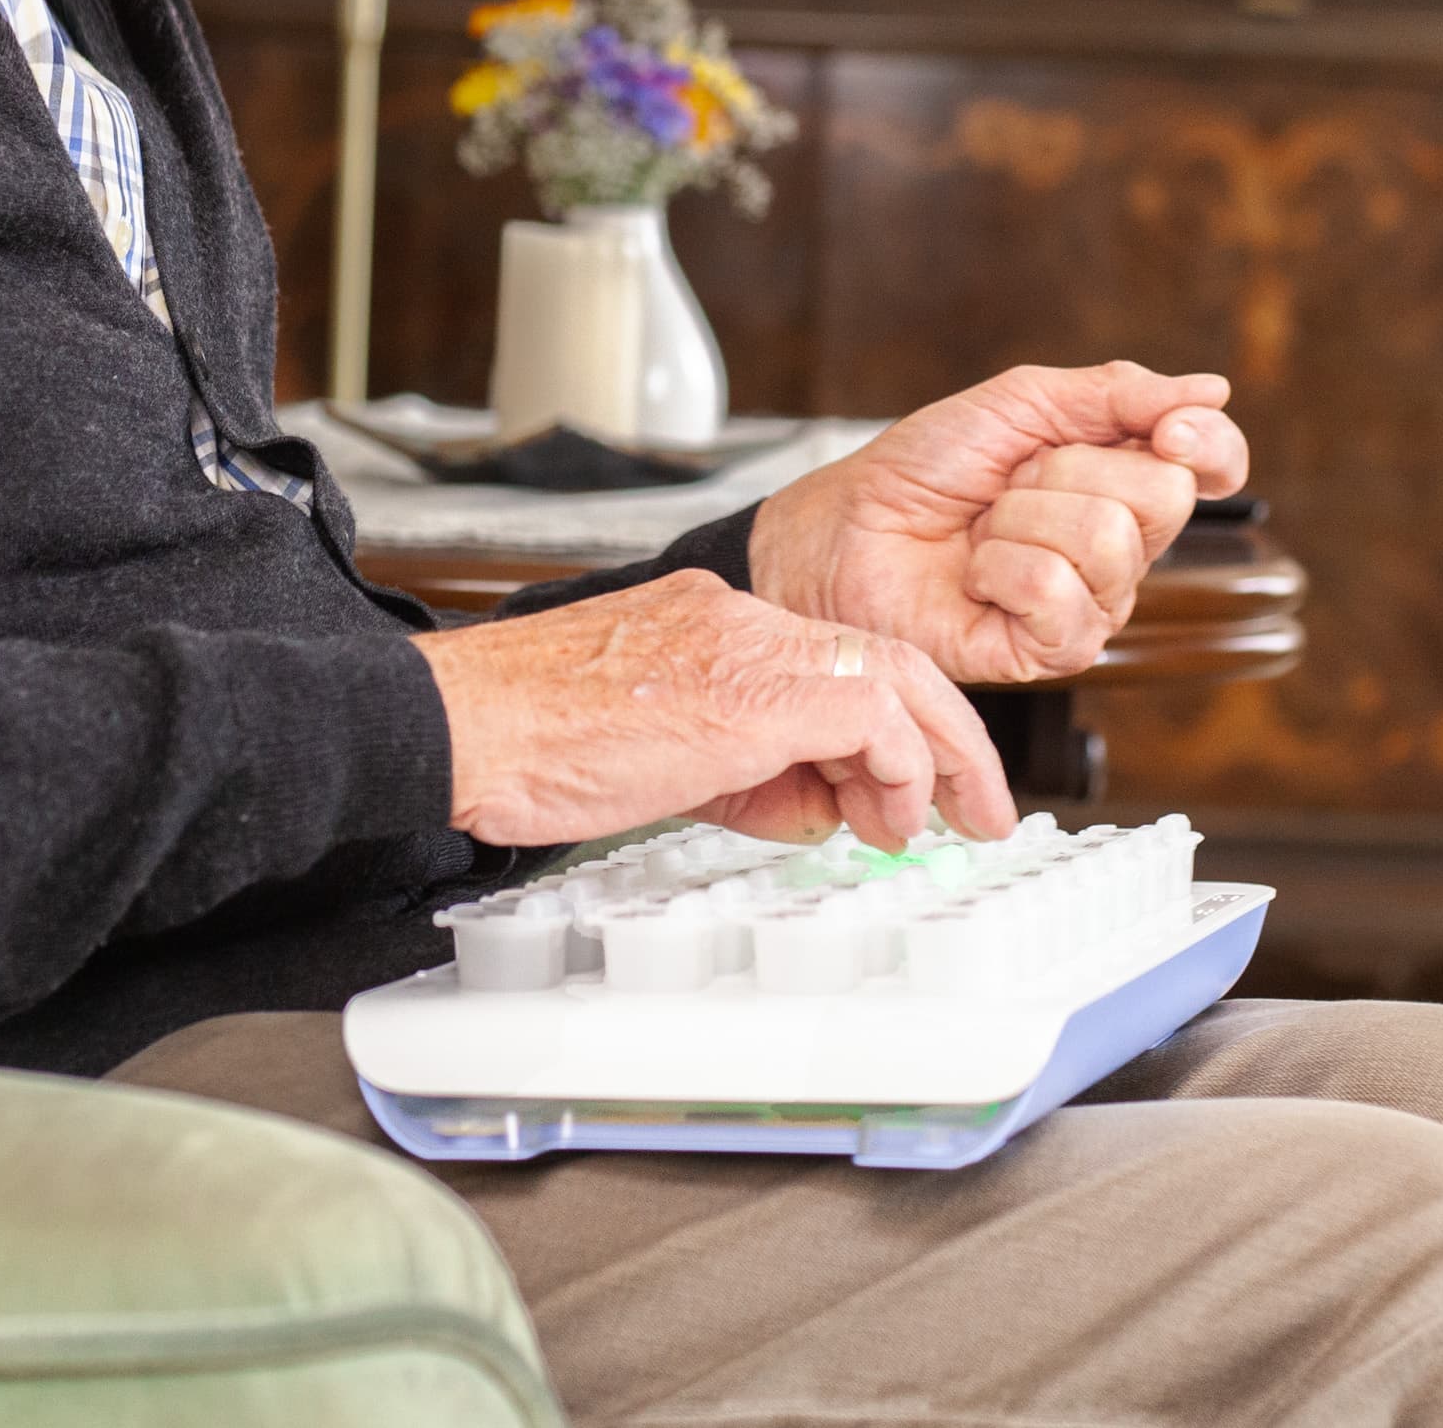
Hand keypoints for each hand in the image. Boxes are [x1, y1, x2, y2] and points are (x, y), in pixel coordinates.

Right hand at [411, 570, 1016, 850]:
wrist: (468, 724)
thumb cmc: (530, 744)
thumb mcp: (659, 756)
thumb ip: (743, 773)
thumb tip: (813, 811)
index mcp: (714, 625)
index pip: (833, 659)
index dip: (890, 722)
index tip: (906, 783)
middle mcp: (740, 621)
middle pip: (885, 658)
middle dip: (944, 737)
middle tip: (974, 804)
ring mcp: (747, 648)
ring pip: (893, 676)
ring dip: (932, 758)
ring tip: (932, 822)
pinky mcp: (751, 691)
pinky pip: (868, 713)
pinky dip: (893, 765)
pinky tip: (881, 813)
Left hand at [748, 361, 1248, 685]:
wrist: (844, 528)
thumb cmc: (923, 470)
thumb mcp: (1019, 404)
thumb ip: (1115, 394)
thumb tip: (1212, 391)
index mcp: (1120, 480)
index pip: (1212, 465)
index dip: (1205, 444)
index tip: (1168, 428)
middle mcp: (1119, 548)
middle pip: (1161, 497)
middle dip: (1068, 471)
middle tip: (1009, 485)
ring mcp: (1091, 604)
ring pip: (1107, 542)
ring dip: (1022, 519)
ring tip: (983, 532)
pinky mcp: (1051, 651)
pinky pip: (1058, 595)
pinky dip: (1001, 569)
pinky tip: (977, 577)